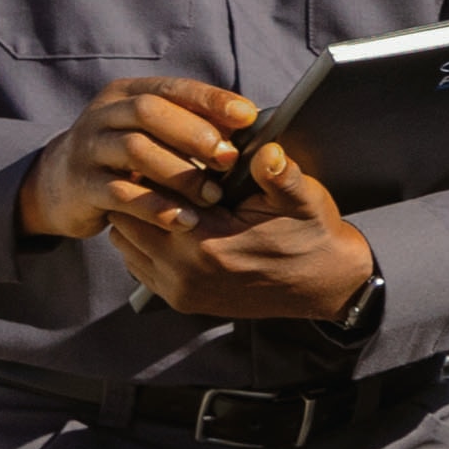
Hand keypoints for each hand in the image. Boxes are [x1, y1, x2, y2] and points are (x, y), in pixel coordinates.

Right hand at [19, 77, 257, 242]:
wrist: (58, 184)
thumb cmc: (124, 156)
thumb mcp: (151, 132)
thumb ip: (189, 124)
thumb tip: (248, 128)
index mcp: (129, 93)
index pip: (174, 87)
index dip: (212, 99)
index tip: (248, 116)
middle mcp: (105, 114)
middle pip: (150, 112)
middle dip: (195, 134)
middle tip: (229, 159)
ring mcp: (88, 148)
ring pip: (135, 150)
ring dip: (179, 173)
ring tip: (212, 196)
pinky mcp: (80, 186)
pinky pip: (120, 193)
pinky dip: (155, 206)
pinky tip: (183, 220)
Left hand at [103, 140, 379, 330]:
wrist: (323, 284)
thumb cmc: (310, 235)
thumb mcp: (303, 199)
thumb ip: (280, 175)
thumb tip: (268, 152)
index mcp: (210, 245)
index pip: (149, 199)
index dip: (149, 169)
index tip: (159, 148)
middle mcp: (186, 274)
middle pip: (126, 221)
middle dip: (137, 192)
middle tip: (154, 166)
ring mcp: (180, 291)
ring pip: (125, 244)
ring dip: (136, 217)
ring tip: (159, 192)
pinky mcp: (181, 301)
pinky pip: (137, 266)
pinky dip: (142, 241)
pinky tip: (167, 220)